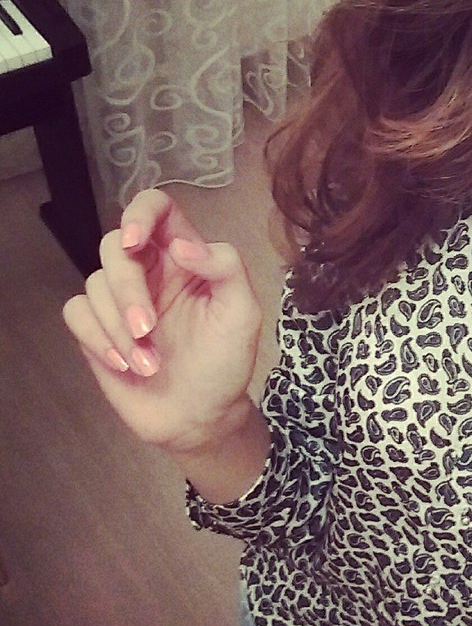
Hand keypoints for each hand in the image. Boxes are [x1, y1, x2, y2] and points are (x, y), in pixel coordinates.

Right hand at [63, 189, 262, 452]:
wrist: (200, 416)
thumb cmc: (226, 361)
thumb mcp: (242, 313)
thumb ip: (225, 268)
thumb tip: (184, 244)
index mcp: (186, 256)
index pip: (157, 209)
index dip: (141, 212)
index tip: (136, 242)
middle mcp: (150, 270)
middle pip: (115, 246)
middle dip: (127, 289)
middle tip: (147, 329)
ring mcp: (121, 298)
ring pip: (94, 282)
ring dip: (118, 327)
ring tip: (148, 363)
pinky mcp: (97, 327)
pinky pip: (76, 312)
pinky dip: (97, 338)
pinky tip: (125, 364)